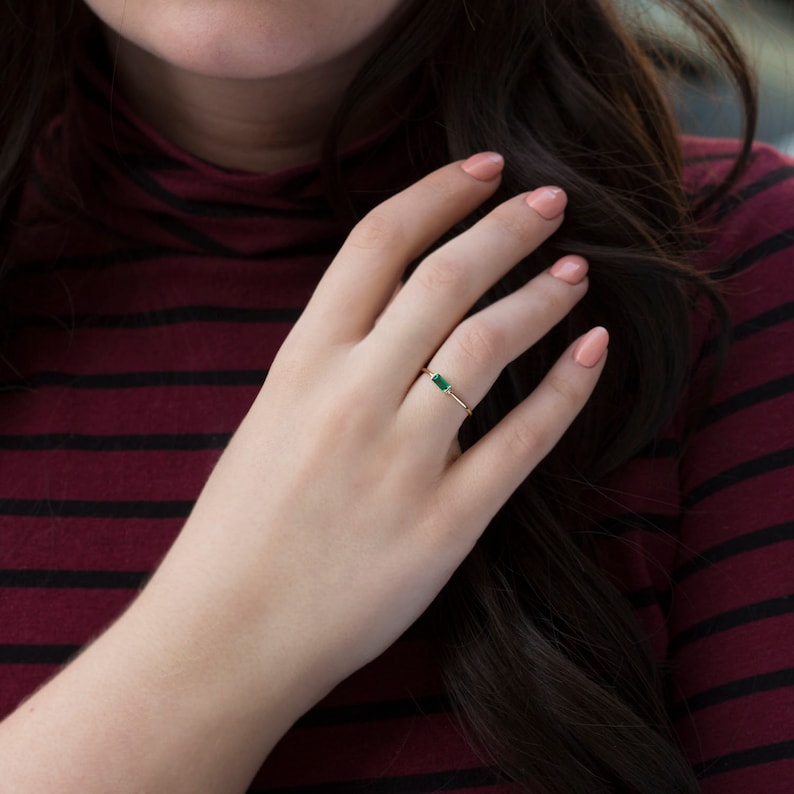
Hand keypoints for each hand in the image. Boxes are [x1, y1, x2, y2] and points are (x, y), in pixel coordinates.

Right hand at [154, 152, 606, 709]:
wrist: (227, 634)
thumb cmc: (239, 528)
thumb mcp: (269, 419)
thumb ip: (330, 363)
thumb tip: (396, 315)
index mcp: (300, 364)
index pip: (376, 244)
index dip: (436, 193)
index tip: (482, 168)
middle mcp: (351, 396)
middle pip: (445, 278)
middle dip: (506, 227)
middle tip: (551, 202)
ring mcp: (402, 459)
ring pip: (488, 344)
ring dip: (542, 296)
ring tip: (575, 272)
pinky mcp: (446, 522)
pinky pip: (522, 439)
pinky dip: (567, 388)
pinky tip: (594, 349)